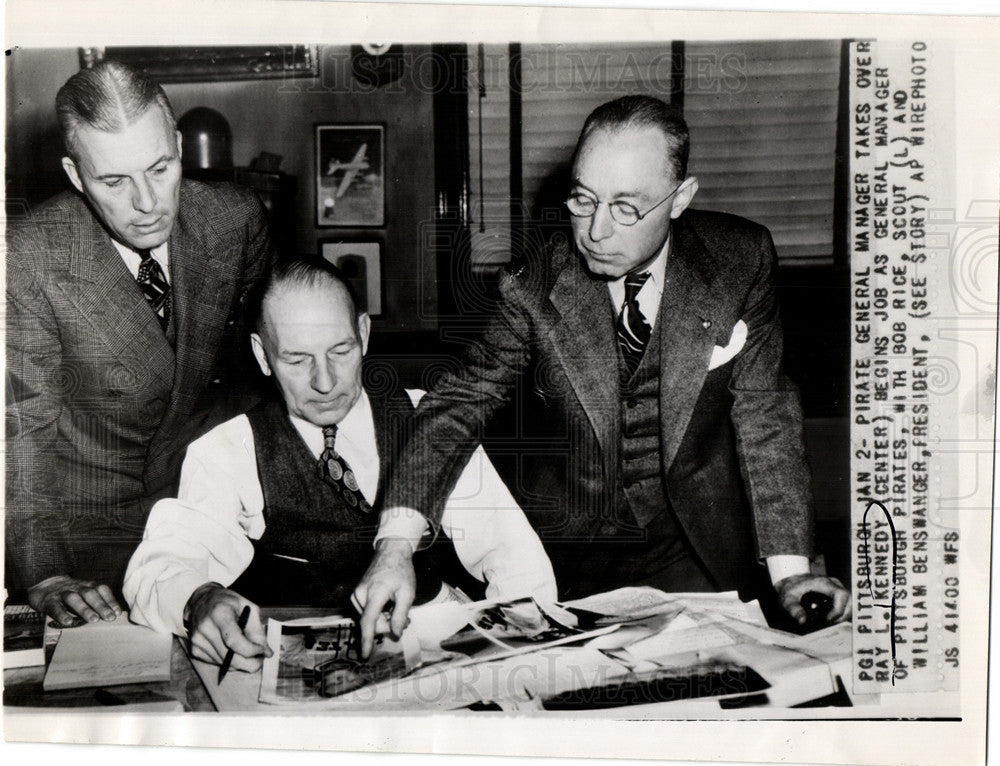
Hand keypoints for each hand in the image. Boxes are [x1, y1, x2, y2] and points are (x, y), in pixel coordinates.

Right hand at [28, 574, 122, 625]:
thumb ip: (95, 601)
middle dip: (101, 605)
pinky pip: (54, 606)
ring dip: (85, 609)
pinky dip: (61, 614)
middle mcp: (76, 587)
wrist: (42, 584)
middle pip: (89, 593)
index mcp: (86, 585)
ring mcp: (61, 593)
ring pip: (73, 598)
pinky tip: (68, 622)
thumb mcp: (82, 593)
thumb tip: (113, 614)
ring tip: (94, 619)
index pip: (101, 589)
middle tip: (110, 618)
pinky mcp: (48, 601)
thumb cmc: (68, 593)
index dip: (110, 600)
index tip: (117, 612)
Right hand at [184, 583, 270, 672]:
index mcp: (220, 613)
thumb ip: (257, 631)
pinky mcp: (194, 650)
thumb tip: (266, 652)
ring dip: (240, 663)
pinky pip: (216, 663)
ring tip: (249, 652)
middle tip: (261, 659)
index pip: (234, 639)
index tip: (263, 651)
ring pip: (224, 663)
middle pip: (229, 657)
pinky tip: (232, 650)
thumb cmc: (228, 603)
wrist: (201, 602)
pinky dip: (229, 661)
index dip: (250, 650)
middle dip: (250, 663)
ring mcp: (197, 640)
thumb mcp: (248, 608)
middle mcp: (205, 628)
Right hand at [352, 538, 415, 658]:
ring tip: (397, 610)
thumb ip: (400, 615)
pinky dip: (377, 614)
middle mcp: (361, 594)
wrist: (390, 553)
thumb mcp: (407, 593)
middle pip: (372, 623)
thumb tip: (395, 635)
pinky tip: (388, 608)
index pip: (368, 621)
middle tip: (405, 622)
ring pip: (369, 619)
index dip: (367, 640)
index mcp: (375, 593)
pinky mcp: (356, 594)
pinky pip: (366, 612)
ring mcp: (356, 594)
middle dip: (387, 626)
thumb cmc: (401, 571)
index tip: (365, 655)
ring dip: (383, 620)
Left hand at [775, 573, 851, 625]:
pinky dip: (837, 614)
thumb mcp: (787, 599)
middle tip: (828, 624)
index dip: (839, 609)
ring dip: (840, 616)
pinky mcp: (835, 594)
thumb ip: (794, 609)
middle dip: (842, 616)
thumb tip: (802, 621)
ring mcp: (836, 588)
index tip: (828, 620)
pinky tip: (825, 618)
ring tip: (825, 621)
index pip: (841, 595)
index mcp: (823, 583)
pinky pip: (843, 606)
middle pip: (849, 600)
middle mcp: (833, 584)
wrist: (789, 582)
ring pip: (848, 604)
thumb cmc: (789, 590)